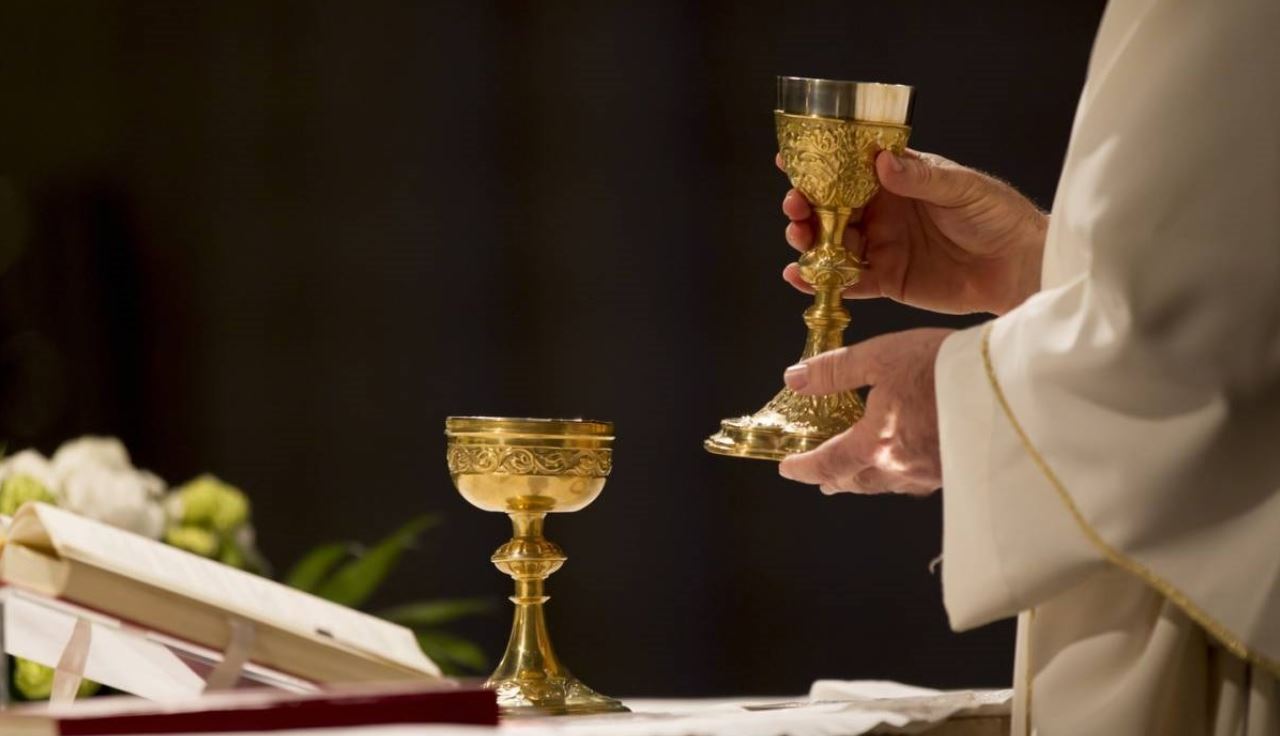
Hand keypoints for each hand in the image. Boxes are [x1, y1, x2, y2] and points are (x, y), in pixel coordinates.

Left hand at [777, 328, 950, 494]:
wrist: (1012, 384)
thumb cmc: (947, 367)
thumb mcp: (881, 356)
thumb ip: (834, 371)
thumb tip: (795, 380)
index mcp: (876, 444)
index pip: (828, 464)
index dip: (804, 468)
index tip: (788, 469)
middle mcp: (902, 468)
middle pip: (857, 482)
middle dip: (834, 480)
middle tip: (820, 479)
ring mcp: (932, 474)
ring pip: (888, 485)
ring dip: (866, 481)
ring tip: (858, 475)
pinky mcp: (958, 470)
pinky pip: (918, 481)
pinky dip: (900, 476)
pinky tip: (908, 465)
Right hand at [781, 150, 1046, 314]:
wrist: (1020, 266)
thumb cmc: (996, 214)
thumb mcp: (960, 187)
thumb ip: (919, 178)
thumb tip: (881, 161)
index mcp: (897, 181)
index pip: (848, 169)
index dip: (818, 166)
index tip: (788, 162)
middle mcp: (883, 212)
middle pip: (831, 208)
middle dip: (805, 206)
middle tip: (794, 206)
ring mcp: (882, 247)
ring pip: (832, 244)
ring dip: (808, 241)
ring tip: (797, 238)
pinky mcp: (888, 280)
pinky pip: (847, 282)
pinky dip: (821, 280)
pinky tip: (800, 276)